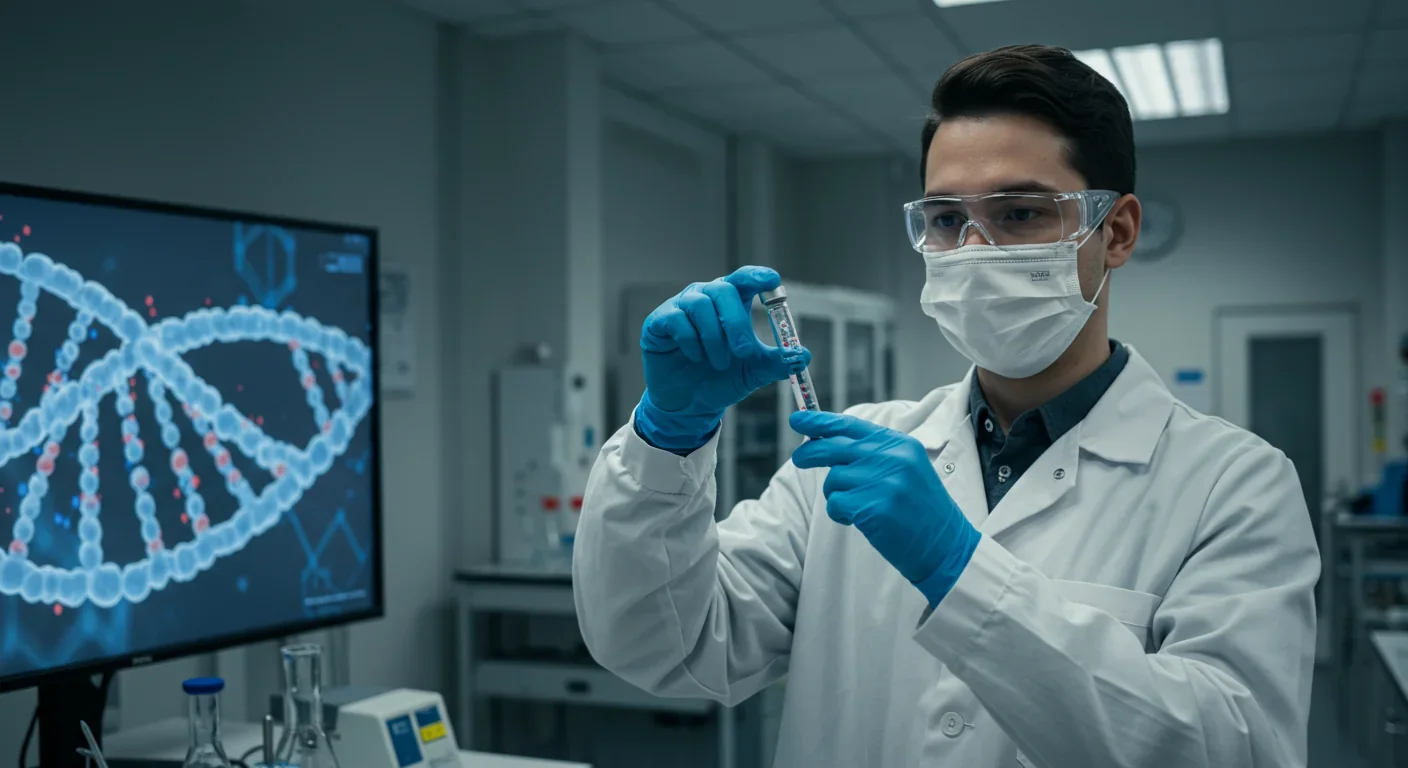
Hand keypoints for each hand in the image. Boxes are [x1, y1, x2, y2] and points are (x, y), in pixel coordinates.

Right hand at [636, 266, 808, 451]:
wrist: (690, 405)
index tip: (772, 281)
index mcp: (730, 302)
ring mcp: (680, 308)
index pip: (743, 278)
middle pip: (722, 289)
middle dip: (736, 322)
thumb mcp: (754, 372)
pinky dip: (690, 341)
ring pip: (700, 305)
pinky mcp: (658, 322)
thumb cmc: (721, 380)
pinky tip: (695, 358)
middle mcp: (705, 298)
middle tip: (744, 352)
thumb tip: (802, 355)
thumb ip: (777, 362)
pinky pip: (676, 319)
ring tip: (718, 363)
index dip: (757, 276)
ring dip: (713, 338)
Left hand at [790, 410, 980, 603]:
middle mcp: (891, 457)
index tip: (798, 418)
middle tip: (798, 458)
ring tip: (860, 507)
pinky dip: (840, 514)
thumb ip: (872, 453)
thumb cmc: (920, 509)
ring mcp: (883, 481)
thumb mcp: (905, 469)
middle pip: (834, 448)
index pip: (851, 426)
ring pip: (833, 480)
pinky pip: (835, 504)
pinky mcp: (873, 507)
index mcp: (899, 444)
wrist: (946, 545)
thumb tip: (827, 442)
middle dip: (810, 453)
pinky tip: (860, 520)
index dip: (820, 421)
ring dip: (837, 495)